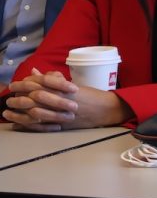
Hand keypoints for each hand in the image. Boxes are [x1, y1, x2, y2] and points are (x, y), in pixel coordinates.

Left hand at [3, 69, 132, 130]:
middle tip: (8, 98)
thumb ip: (52, 79)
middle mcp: (63, 99)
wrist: (106, 110)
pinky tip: (18, 124)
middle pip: (35, 97)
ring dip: (19, 112)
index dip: (24, 83)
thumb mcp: (72, 85)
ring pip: (35, 112)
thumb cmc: (90, 96)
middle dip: (18, 98)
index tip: (13, 85)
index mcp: (65, 87)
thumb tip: (34, 71)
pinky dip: (27, 125)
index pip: (40, 82)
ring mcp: (62, 113)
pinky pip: (41, 126)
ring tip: (7, 112)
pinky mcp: (62, 125)